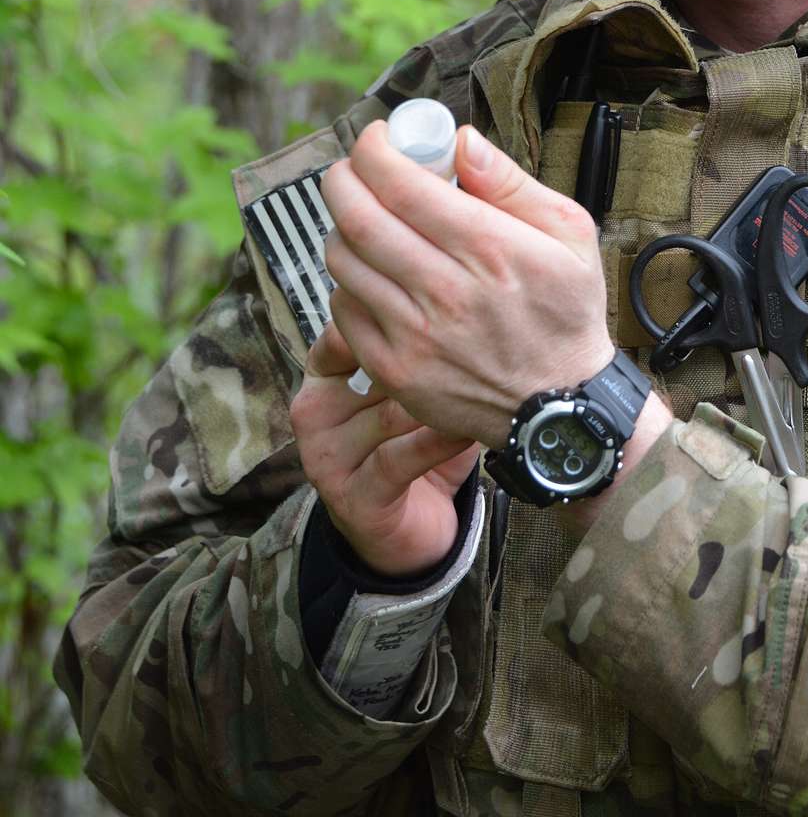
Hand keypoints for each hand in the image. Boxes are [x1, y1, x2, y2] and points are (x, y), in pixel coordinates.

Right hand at [291, 318, 479, 575]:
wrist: (409, 530)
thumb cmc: (413, 442)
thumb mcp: (409, 389)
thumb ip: (414, 344)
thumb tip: (449, 291)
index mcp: (321, 376)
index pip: (345, 328)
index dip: (397, 318)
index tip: (444, 313)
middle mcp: (314, 412)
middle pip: (375, 367)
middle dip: (430, 362)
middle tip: (476, 353)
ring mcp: (326, 457)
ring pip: (390, 413)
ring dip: (439, 404)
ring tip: (479, 391)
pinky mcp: (353, 497)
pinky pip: (397, 458)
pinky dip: (437, 442)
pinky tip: (466, 430)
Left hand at [320, 122, 614, 446]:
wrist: (561, 405)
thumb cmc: (566, 313)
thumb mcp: (569, 234)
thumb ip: (511, 183)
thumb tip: (462, 141)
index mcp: (490, 248)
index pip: (402, 185)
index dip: (375, 151)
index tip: (378, 139)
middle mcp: (446, 291)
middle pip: (358, 218)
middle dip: (343, 179)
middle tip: (354, 169)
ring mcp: (414, 335)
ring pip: (343, 261)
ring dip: (342, 227)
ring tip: (365, 219)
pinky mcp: (394, 370)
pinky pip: (343, 309)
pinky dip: (348, 280)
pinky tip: (374, 273)